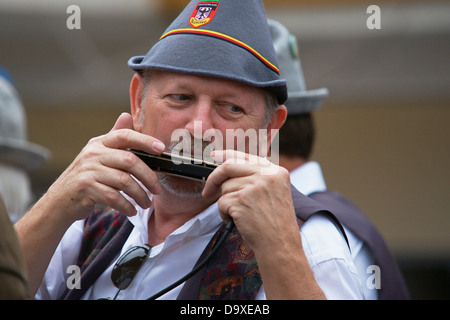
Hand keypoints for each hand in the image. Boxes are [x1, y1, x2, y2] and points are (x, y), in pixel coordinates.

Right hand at [48, 112, 164, 222]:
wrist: (60, 200)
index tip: (161, 149)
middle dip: (148, 176)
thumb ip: (114, 138)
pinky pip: (114, 197)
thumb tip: (127, 115)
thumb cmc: (86, 176)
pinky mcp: (85, 188)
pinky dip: (127, 206)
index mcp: (99, 143)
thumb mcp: (98, 154)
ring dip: (140, 195)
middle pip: (129, 160)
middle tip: (158, 189)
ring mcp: (88, 171)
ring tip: (146, 203)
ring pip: (124, 181)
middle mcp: (93, 154)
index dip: (145, 141)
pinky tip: (132, 210)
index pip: (124, 136)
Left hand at [202, 150, 297, 253]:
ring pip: (225, 187)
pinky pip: (222, 202)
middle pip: (229, 166)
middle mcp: (267, 175)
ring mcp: (254, 186)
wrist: (280, 245)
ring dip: (227, 203)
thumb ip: (259, 178)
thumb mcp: (276, 193)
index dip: (227, 155)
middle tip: (207, 190)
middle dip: (214, 178)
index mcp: (276, 172)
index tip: (214, 156)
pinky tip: (238, 221)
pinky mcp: (242, 199)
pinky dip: (225, 214)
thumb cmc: (276, 224)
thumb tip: (232, 168)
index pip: (246, 157)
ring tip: (241, 215)